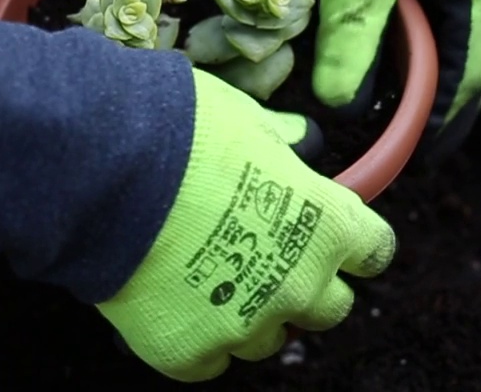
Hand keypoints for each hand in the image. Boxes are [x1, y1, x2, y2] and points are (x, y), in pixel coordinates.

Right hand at [95, 68, 395, 381]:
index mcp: (327, 225)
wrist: (106, 172)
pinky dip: (197, 335)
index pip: (374, 251)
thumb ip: (282, 143)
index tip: (332, 233)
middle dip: (306, 282)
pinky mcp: (191, 353)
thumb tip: (298, 141)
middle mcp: (300, 285)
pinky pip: (211, 360)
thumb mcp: (249, 120)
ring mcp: (246, 326)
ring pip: (270, 338)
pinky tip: (174, 300)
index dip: (351, 241)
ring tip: (209, 276)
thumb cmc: (184, 132)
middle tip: (266, 255)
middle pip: (330, 306)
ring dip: (252, 312)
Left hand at [310, 0, 480, 159]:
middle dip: (436, 101)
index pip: (473, 73)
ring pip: (448, 29)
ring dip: (421, 68)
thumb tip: (342, 105)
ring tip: (390, 108)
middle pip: (468, 55)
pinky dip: (411, 34)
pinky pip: (433, 3)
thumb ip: (353, 37)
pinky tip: (382, 53)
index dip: (445, 121)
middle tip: (401, 142)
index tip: (415, 158)